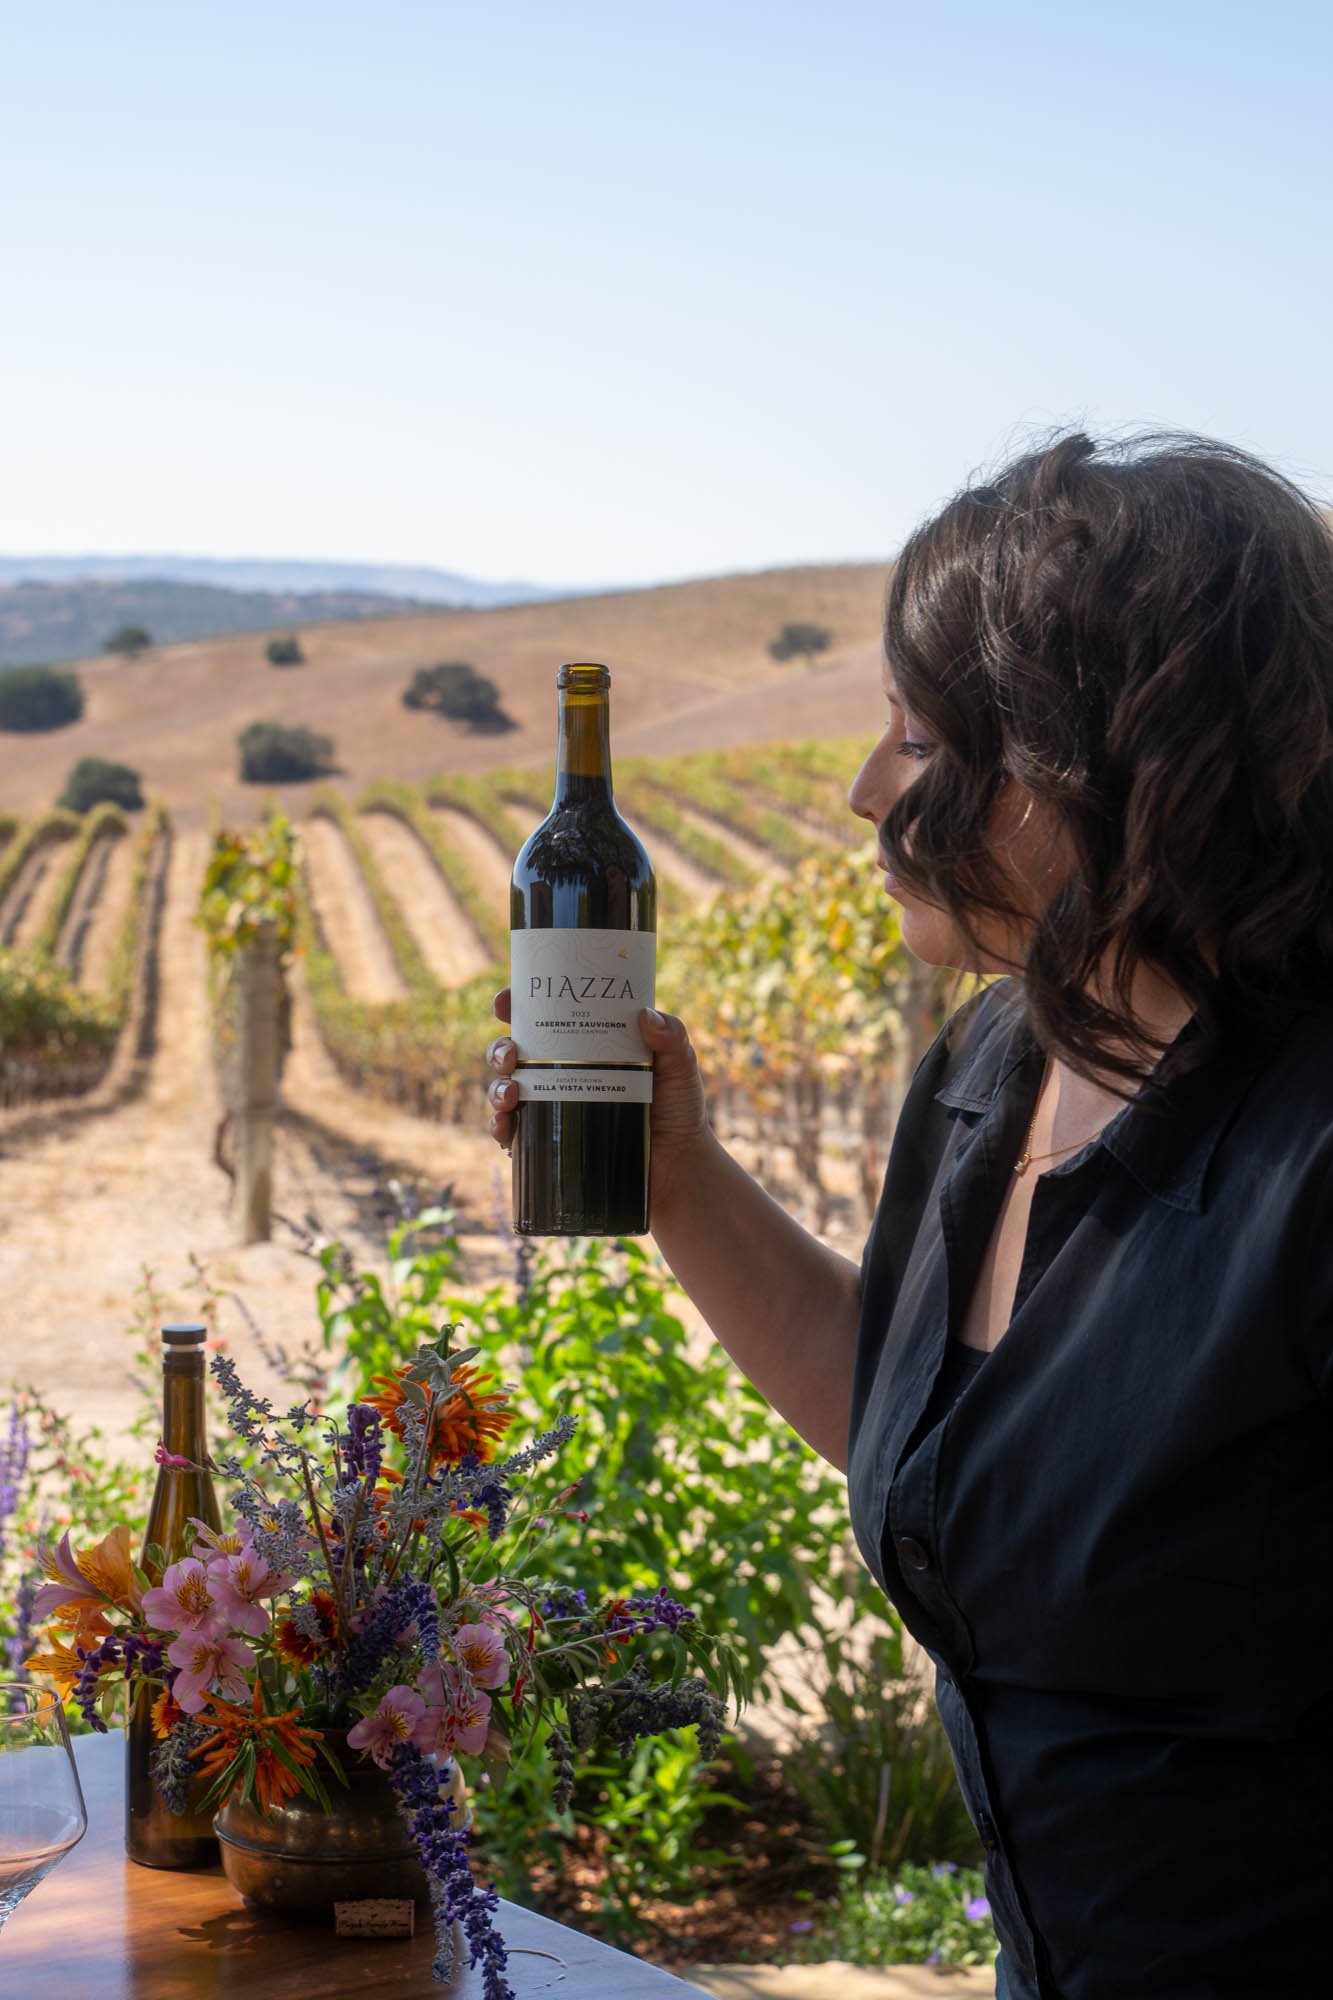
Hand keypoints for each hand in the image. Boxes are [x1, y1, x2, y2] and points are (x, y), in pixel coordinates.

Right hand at [485, 992, 709, 1199]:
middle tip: (511, 1055)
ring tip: (511, 1092)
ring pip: (505, 1089)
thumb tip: (647, 1016)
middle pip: (514, 1052)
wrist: (677, 1165)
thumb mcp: (679, 1067)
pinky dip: (500, 1126)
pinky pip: (511, 1133)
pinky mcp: (549, 1142)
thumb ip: (673, 1038)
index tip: (506, 1002)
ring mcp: (551, 1107)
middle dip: (500, 1049)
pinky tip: (505, 1125)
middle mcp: (561, 1072)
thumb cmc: (678, 1109)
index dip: (516, 1005)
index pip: (543, 1017)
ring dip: (496, 1087)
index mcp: (584, 1045)